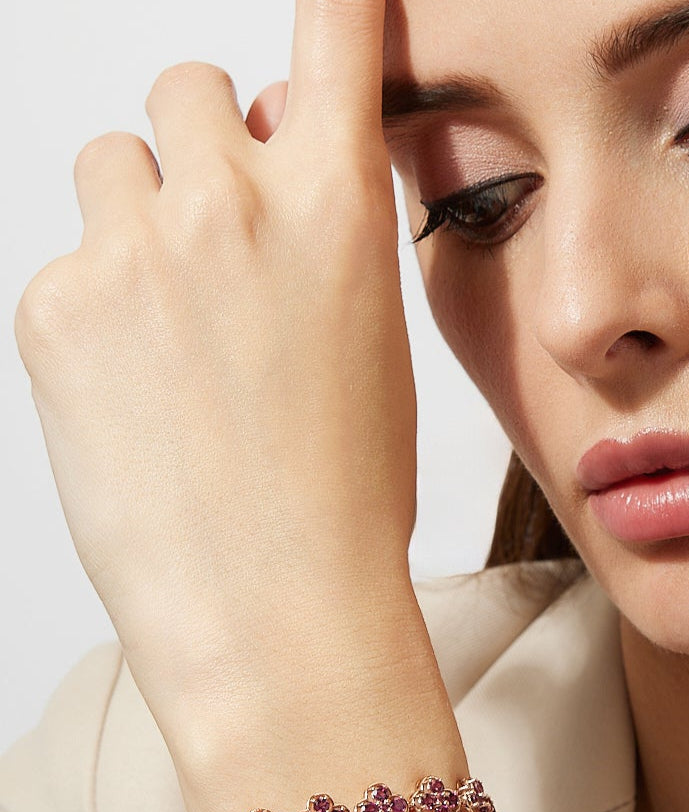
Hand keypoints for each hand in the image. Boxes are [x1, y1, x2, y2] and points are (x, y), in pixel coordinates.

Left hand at [13, 0, 422, 753]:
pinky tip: (136, 391)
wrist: (277, 607)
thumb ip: (321, 231)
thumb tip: (266, 151)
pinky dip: (96, 308)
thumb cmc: (345, 496)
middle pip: (186, 87)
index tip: (331, 2)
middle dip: (202, 144)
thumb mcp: (371, 345)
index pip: (328, 35)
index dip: (332, 7)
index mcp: (336, 210)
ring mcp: (132, 250)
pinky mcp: (51, 307)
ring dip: (139, 215)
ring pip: (113, 164)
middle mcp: (232, 203)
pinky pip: (67, 261)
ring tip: (171, 325)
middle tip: (217, 234)